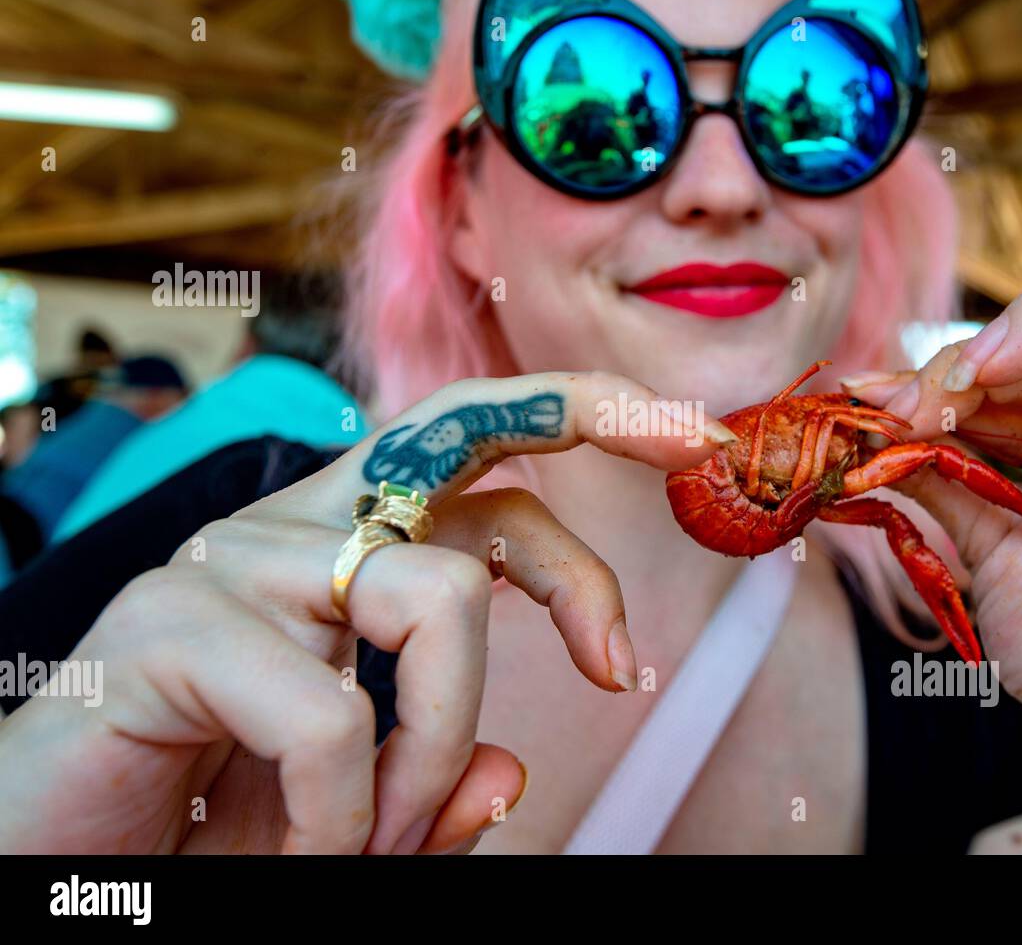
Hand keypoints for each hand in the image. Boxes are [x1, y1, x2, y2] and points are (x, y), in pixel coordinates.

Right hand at [0, 372, 733, 853]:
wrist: (42, 854)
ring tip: (384, 840)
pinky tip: (311, 849)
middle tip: (651, 570)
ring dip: (437, 753)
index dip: (598, 422)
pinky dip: (352, 811)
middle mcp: (297, 524)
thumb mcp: (355, 803)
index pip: (486, 440)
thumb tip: (509, 773)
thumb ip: (433, 781)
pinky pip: (331, 714)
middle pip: (467, 433)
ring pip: (436, 603)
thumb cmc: (202, 812)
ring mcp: (230, 561)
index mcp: (351, 539)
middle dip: (589, 453)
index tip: (702, 450)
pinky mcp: (166, 622)